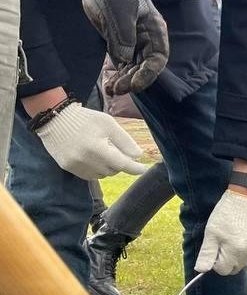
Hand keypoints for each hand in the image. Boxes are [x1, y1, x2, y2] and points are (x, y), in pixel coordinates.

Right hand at [34, 102, 148, 179]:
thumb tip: (138, 155)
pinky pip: (89, 175)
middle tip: (117, 149)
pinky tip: (94, 157)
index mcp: (96, 147)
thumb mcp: (108, 124)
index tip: (143, 169)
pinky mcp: (67, 167)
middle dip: (120, 162)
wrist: (54, 119)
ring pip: (102, 174)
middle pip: (113, 170)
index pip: (121, 164)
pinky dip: (96, 169)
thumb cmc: (85, 119)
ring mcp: (74, 165)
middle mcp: (84, 160)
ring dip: (108, 167)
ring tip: (104, 151)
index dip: (134, 168)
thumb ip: (124, 141)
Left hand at [50, 0, 168, 93]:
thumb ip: (124, 36)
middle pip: (145, 66)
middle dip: (133, 79)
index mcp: (153, 29)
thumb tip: (126, 60)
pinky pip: (122, 63)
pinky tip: (110, 83)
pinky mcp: (119, 42)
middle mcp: (146, 38)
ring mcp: (133, 41)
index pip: (158, 57)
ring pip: (134, 67)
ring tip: (111, 89)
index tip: (134, 85)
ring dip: (125, 80)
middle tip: (117, 89)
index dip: (148, 73)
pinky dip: (118, 74)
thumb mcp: (120, 11)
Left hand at [196, 190, 246, 274]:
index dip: (215, 261)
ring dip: (239, 259)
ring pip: (246, 265)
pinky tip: (246, 244)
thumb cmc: (226, 213)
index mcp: (233, 251)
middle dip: (227, 260)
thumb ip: (207, 254)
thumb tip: (201, 270)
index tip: (216, 247)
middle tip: (224, 243)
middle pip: (234, 269)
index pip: (222, 270)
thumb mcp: (211, 232)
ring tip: (236, 242)